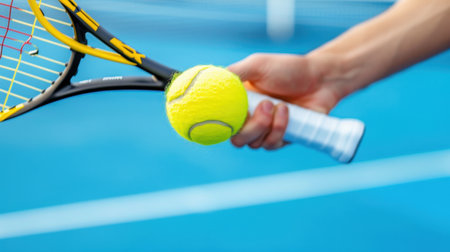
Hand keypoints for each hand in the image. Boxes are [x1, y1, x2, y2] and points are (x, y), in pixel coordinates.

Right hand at [228, 53, 342, 149]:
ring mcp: (264, 130)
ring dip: (269, 126)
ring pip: (254, 144)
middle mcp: (248, 118)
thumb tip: (208, 80)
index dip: (217, 124)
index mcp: (237, 102)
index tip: (224, 118)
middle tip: (267, 105)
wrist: (320, 79)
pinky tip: (289, 113)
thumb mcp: (258, 64)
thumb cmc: (288, 69)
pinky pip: (272, 145)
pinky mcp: (280, 138)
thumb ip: (233, 73)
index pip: (219, 121)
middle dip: (251, 127)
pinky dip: (280, 129)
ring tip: (282, 106)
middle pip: (236, 139)